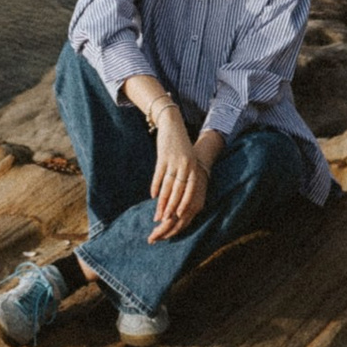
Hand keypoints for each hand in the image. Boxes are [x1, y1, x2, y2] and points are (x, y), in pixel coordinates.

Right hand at [144, 105, 221, 241]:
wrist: (173, 124)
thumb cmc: (181, 146)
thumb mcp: (188, 160)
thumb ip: (187, 176)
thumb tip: (182, 197)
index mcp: (194, 167)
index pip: (190, 190)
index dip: (184, 203)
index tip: (178, 217)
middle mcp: (185, 165)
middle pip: (178, 191)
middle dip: (171, 208)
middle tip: (165, 221)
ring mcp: (174, 161)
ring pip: (167, 186)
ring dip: (162, 202)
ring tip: (157, 214)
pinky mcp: (163, 157)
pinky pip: (159, 175)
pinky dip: (155, 186)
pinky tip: (152, 196)